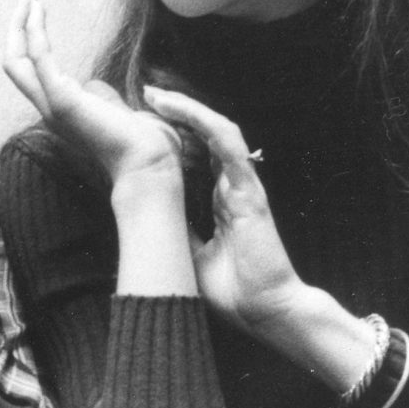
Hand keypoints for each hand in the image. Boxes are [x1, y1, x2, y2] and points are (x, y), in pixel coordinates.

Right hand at [2, 0, 187, 190]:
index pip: (30, 72)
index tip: (37, 10)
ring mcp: (52, 105)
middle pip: (14, 63)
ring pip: (16, 60)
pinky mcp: (61, 99)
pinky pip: (39, 58)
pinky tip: (38, 9)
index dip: (28, 41)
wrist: (149, 166)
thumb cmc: (142, 145)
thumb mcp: (116, 113)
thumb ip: (101, 98)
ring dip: (21, 23)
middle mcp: (48, 108)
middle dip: (17, 27)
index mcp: (60, 111)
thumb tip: (93, 85)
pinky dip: (34, 30)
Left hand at [140, 86, 306, 334]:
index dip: (174, 134)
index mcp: (220, 199)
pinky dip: (206, 125)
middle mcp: (231, 186)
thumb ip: (177, 229)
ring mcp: (242, 186)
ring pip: (217, 131)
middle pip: (205, 135)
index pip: (197, 154)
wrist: (264, 312)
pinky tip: (184, 111)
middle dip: (177, 111)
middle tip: (147, 94)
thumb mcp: (191, 253)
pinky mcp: (249, 191)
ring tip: (158, 96)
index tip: (143, 121)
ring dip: (187, 109)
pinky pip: (230, 147)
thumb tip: (148, 214)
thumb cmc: (235, 290)